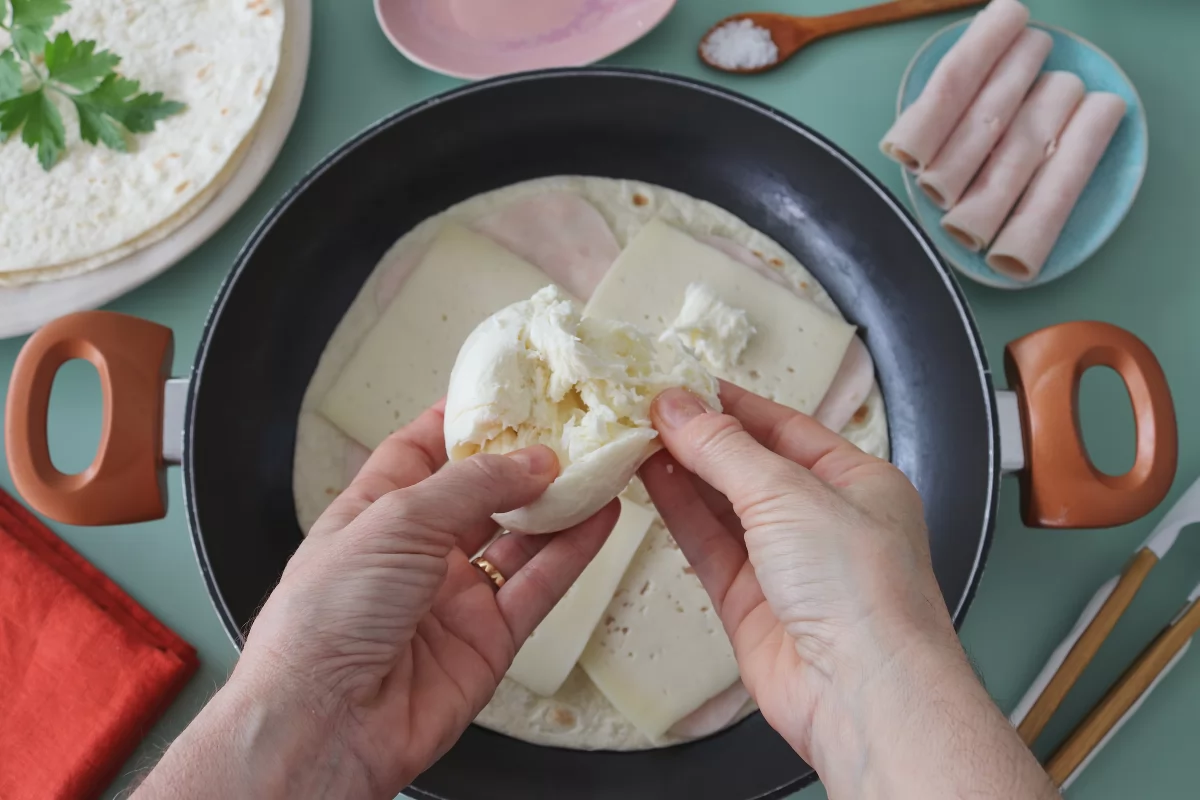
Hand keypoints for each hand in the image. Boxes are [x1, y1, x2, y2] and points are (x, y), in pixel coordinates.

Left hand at [141, 402, 616, 798]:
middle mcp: (417, 551)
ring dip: (559, 504)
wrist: (326, 722)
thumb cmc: (326, 616)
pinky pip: (539, 586)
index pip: (422, 451)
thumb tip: (533, 459)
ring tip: (601, 463)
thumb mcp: (395, 520)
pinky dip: (572, 552)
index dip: (464, 421)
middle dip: (525, 461)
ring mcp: (455, 595)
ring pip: (519, 538)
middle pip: (482, 493)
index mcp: (375, 512)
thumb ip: (472, 484)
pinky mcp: (489, 638)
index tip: (510, 391)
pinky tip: (601, 518)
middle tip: (574, 425)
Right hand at [641, 383, 1056, 799]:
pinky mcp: (750, 603)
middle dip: (701, 438)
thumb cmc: (856, 583)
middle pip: (751, 466)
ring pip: (723, 507)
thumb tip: (674, 405)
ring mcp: (785, 564)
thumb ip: (724, 449)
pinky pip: (708, 548)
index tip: (681, 383)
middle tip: (645, 407)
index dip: (732, 405)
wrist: (863, 692)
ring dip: (682, 472)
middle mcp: (824, 520)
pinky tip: (649, 481)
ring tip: (635, 436)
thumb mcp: (788, 493)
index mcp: (857, 482)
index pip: (786, 428)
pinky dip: (679, 514)